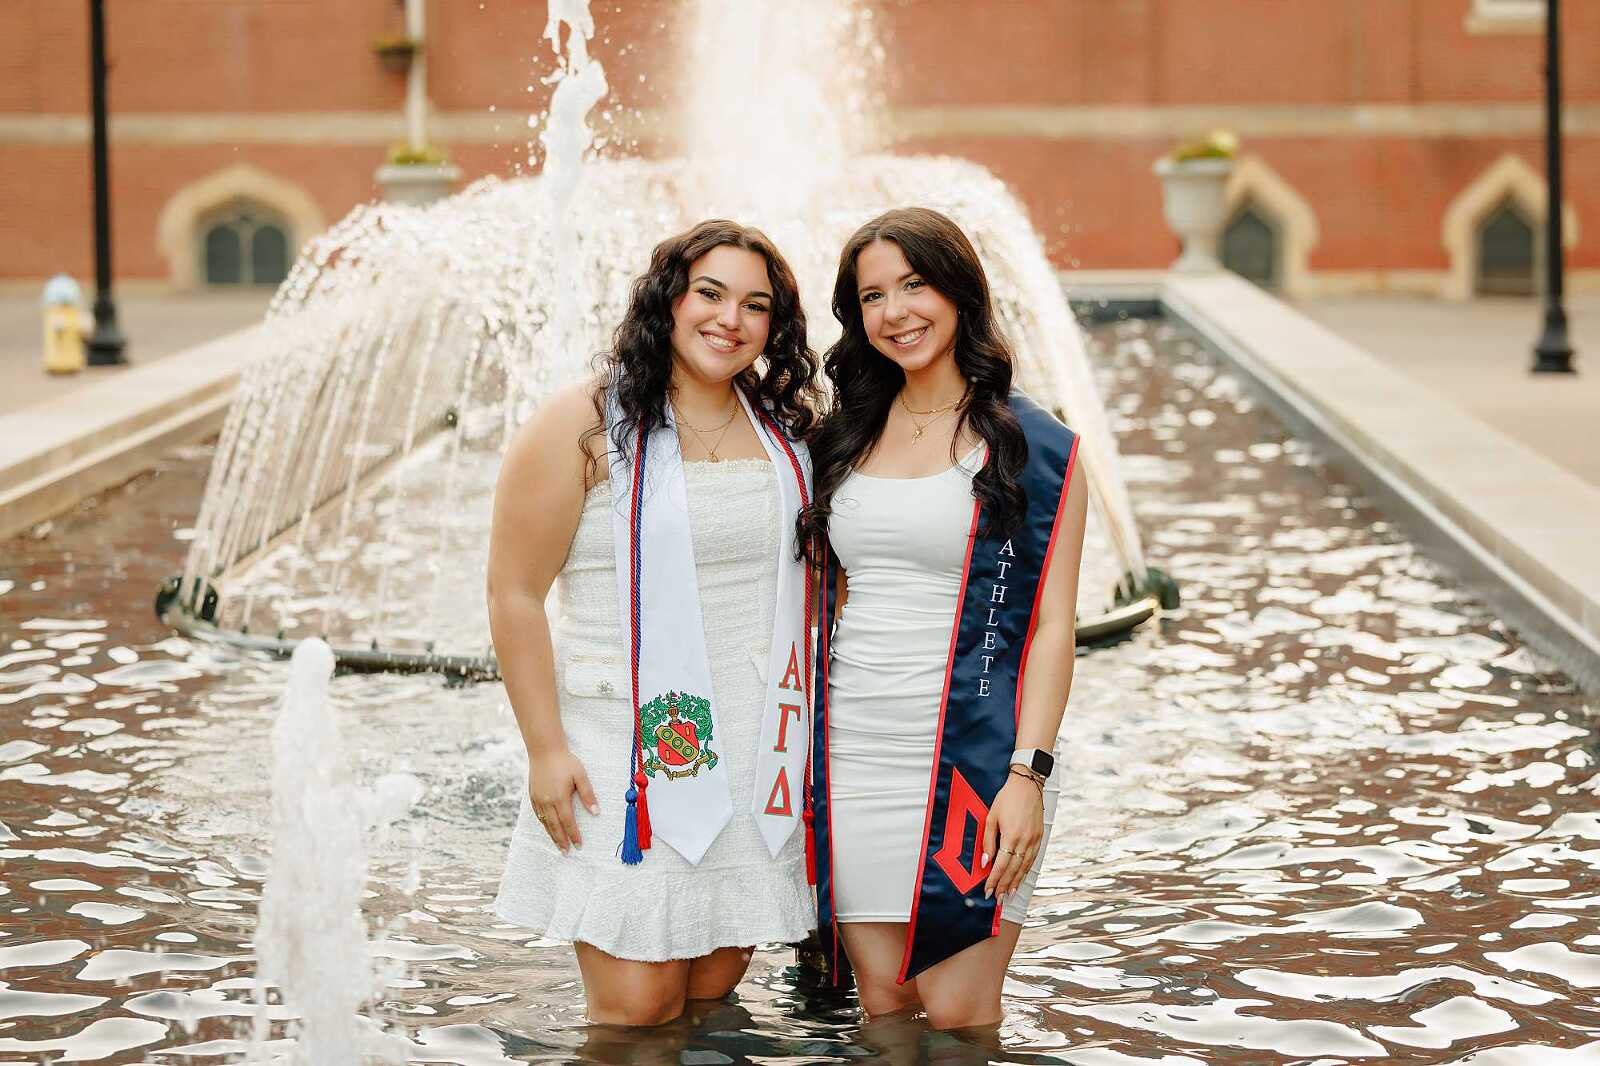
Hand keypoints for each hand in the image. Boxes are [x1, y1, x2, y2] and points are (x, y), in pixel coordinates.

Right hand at [527, 747, 598, 852]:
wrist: (544, 750)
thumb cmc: (566, 761)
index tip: (578, 845)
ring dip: (552, 835)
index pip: (568, 822)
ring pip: (545, 823)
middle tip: (566, 853)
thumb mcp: (581, 776)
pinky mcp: (532, 796)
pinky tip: (548, 828)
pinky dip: (544, 824)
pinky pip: (538, 815)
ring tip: (558, 845)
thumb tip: (596, 812)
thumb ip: (588, 795)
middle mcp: (547, 802)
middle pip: (555, 827)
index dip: (574, 835)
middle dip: (561, 841)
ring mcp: (538, 800)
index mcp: (560, 798)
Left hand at [981, 774, 1043, 900]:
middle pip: (1013, 870)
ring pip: (1025, 867)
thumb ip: (988, 841)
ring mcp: (1034, 840)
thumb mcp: (991, 817)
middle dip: (1004, 886)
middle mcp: (1024, 840)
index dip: (994, 880)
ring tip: (1010, 895)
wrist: (1027, 785)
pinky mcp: (1040, 837)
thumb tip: (985, 862)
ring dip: (1016, 883)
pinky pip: (1033, 859)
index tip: (988, 891)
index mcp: (1011, 835)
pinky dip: (1026, 871)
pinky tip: (1021, 879)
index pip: (1001, 865)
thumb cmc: (1006, 798)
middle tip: (998, 899)